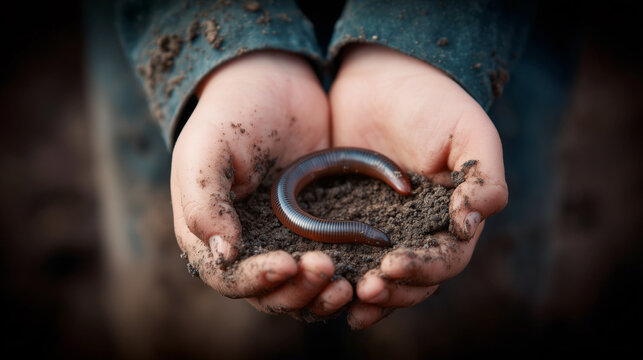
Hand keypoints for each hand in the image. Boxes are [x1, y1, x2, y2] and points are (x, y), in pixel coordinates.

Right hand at [171, 51, 351, 318]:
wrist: (275, 81)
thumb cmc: (231, 113)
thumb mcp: (207, 149)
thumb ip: (205, 202)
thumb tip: (223, 255)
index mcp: (210, 234)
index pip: (230, 278)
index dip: (257, 280)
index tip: (286, 264)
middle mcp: (247, 247)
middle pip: (270, 294)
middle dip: (297, 290)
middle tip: (325, 268)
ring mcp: (284, 241)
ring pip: (303, 289)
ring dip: (322, 295)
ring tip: (348, 284)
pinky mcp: (318, 231)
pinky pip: (330, 265)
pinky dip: (345, 276)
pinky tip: (365, 274)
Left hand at [329, 44, 507, 328]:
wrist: (383, 77)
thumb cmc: (434, 102)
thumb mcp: (469, 132)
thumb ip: (483, 179)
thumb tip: (469, 226)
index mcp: (452, 218)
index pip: (445, 259)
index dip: (423, 269)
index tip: (392, 265)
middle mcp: (419, 232)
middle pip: (413, 280)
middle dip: (392, 291)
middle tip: (365, 290)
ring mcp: (383, 229)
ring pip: (380, 277)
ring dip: (367, 295)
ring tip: (346, 297)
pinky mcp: (348, 220)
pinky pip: (347, 257)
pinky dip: (341, 277)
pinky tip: (326, 288)